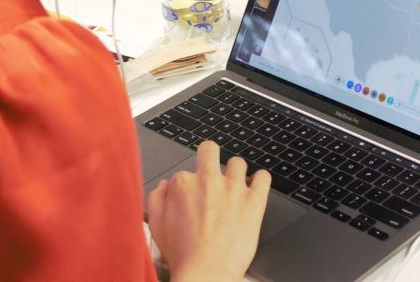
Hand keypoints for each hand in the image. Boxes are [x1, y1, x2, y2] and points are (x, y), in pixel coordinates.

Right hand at [147, 141, 271, 281]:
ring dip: (235, 172)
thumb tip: (165, 186)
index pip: (186, 173)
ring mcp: (234, 188)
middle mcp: (209, 180)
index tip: (192, 199)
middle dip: (209, 156)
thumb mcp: (157, 225)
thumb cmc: (184, 255)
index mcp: (183, 184)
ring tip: (234, 187)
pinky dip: (260, 180)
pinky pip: (263, 176)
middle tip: (212, 171)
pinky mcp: (254, 200)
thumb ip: (157, 199)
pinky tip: (255, 188)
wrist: (207, 272)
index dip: (188, 186)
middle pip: (210, 149)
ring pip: (238, 162)